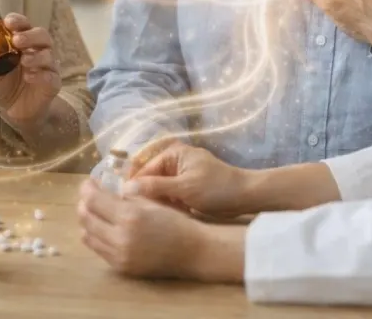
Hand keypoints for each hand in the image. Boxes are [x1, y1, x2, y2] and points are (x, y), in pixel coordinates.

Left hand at [0, 12, 60, 126]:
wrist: (14, 111)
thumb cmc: (5, 85)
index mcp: (23, 43)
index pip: (24, 25)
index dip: (18, 21)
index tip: (8, 22)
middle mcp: (38, 51)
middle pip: (42, 35)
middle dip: (30, 35)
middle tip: (17, 40)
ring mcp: (47, 67)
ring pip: (48, 54)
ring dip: (36, 55)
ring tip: (23, 61)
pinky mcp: (53, 83)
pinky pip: (51, 76)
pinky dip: (41, 75)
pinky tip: (29, 77)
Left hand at [78, 179, 237, 280]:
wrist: (192, 250)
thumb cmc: (174, 221)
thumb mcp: (150, 201)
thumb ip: (125, 196)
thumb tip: (103, 187)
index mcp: (129, 215)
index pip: (93, 199)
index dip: (87, 188)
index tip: (89, 182)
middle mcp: (120, 237)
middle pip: (86, 217)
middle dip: (84, 203)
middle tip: (90, 196)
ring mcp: (119, 255)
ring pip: (88, 235)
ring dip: (88, 221)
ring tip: (95, 212)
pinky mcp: (121, 267)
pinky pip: (98, 249)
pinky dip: (96, 237)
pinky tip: (104, 229)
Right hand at [126, 142, 252, 217]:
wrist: (245, 196)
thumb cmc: (216, 188)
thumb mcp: (184, 188)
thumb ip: (155, 187)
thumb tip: (126, 188)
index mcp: (172, 154)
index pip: (143, 170)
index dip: (134, 187)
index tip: (125, 206)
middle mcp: (174, 161)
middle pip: (149, 179)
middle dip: (147, 197)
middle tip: (143, 215)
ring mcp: (181, 175)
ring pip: (159, 191)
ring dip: (159, 204)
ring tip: (158, 217)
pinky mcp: (187, 188)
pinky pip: (170, 196)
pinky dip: (169, 206)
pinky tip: (171, 217)